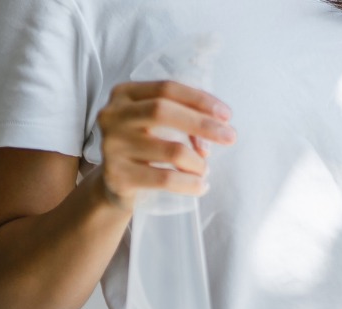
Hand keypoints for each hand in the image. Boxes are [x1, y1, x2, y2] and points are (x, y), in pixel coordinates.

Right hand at [93, 80, 236, 205]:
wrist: (114, 185)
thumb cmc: (144, 147)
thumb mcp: (155, 124)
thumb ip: (182, 118)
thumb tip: (218, 132)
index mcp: (123, 95)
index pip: (166, 89)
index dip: (200, 99)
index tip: (226, 115)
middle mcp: (112, 116)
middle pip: (163, 111)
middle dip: (203, 124)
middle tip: (230, 137)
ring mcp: (111, 146)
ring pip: (170, 149)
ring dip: (198, 161)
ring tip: (205, 169)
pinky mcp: (117, 176)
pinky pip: (164, 178)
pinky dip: (189, 183)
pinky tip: (201, 186)